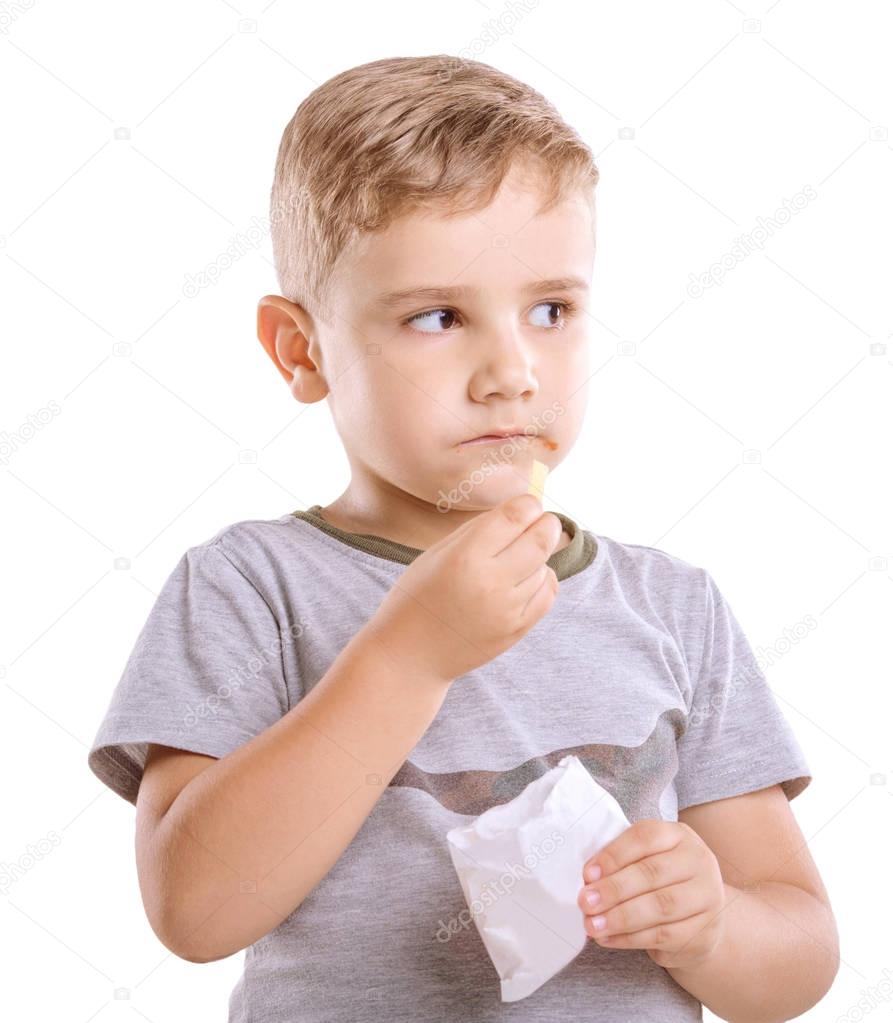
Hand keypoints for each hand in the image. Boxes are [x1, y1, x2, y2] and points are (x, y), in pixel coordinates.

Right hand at [364, 494, 561, 684]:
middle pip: (540, 540)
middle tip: (544, 521)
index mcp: (465, 556)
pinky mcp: (516, 630)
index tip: (527, 504)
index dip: (528, 504)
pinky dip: (544, 580)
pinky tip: (528, 577)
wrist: (410, 654)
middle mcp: (490, 582)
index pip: (515, 517)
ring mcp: (507, 609)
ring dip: (539, 555)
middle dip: (547, 524)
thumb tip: (516, 512)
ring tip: (520, 555)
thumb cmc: (417, 597)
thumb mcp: (436, 554)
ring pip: (545, 567)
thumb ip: (477, 531)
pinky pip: (547, 594)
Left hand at [577, 819, 726, 969]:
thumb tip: (588, 879)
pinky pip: (663, 935)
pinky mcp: (704, 932)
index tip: (587, 873)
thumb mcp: (645, 860)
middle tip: (586, 902)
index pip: (645, 837)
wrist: (700, 917)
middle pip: (652, 873)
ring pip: (659, 907)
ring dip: (620, 918)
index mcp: (678, 835)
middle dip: (613, 889)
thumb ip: (620, 862)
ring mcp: (707, 897)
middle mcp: (698, 862)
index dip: (614, 855)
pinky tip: (608, 938)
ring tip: (593, 924)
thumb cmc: (661, 881)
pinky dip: (630, 938)